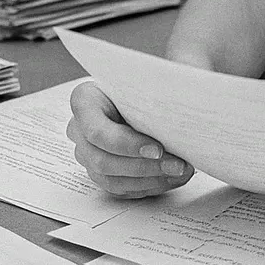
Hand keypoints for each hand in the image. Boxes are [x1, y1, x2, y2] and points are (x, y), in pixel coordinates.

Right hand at [67, 80, 193, 196]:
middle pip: (103, 160)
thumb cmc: (150, 81)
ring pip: (112, 178)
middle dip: (144, 166)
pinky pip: (121, 188)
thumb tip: (185, 95)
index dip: (127, 144)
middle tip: (175, 165)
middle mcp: (79, 129)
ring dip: (149, 179)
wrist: (153, 91)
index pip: (97, 130)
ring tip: (179, 171)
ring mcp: (88, 154)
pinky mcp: (101, 172)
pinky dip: (148, 186)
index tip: (158, 148)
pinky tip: (171, 178)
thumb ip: (160, 85)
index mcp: (84, 100)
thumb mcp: (154, 75)